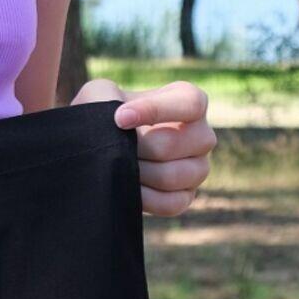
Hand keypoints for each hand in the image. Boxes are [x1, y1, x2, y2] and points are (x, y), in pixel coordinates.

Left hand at [71, 77, 215, 216]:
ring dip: (137, 172)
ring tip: (118, 166)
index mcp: (188, 101)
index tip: (119, 119)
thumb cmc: (103, 115)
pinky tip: (125, 188)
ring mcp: (198, 168)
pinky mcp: (186, 196)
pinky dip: (143, 197)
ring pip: (172, 176)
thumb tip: (119, 122)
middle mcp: (201, 135)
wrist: (98, 148)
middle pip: (173, 144)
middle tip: (114, 148)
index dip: (154, 110)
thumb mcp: (100, 95)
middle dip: (136, 148)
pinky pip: (171, 203)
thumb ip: (107, 96)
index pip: (189, 103)